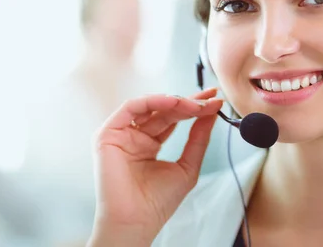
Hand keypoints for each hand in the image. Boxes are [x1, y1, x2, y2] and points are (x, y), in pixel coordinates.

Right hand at [88, 88, 222, 245]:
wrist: (136, 222)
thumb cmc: (158, 202)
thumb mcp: (187, 166)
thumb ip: (198, 139)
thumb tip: (211, 114)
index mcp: (149, 144)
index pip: (173, 119)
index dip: (194, 108)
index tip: (215, 102)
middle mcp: (134, 136)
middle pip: (163, 110)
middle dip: (189, 102)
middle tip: (210, 100)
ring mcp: (120, 134)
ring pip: (149, 106)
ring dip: (174, 101)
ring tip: (196, 104)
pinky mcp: (108, 134)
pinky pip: (130, 108)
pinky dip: (152, 101)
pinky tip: (173, 102)